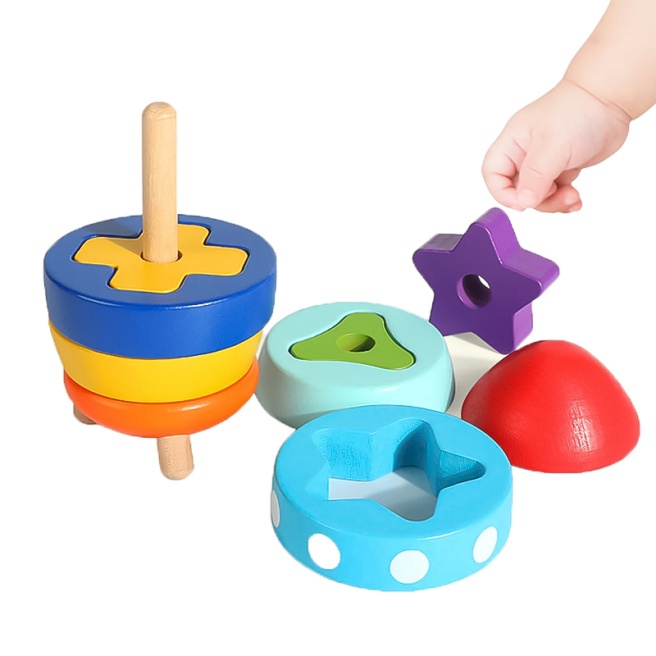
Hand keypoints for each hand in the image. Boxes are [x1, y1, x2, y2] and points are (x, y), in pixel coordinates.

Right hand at [482, 79, 630, 211]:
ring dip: (554, 202)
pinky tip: (576, 198)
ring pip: (537, 195)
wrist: (609, 99)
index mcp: (512, 143)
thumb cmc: (577, 111)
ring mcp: (542, 162)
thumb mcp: (552, 145)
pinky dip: (565, 200)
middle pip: (516, 190)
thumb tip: (524, 201)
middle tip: (557, 196)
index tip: (523, 202)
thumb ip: (535, 176)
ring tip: (573, 197)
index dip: (503, 192)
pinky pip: (555, 193)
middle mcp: (523, 154)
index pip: (493, 174)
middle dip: (537, 200)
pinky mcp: (560, 168)